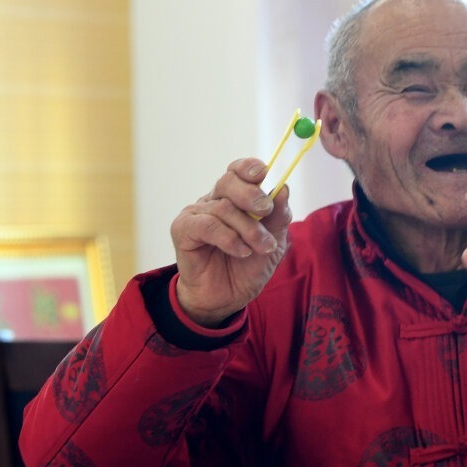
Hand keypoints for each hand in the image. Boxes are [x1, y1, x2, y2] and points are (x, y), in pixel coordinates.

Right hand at [169, 159, 292, 325]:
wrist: (227, 298)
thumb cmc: (248, 267)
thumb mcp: (273, 243)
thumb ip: (279, 217)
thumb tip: (283, 189)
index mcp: (236, 198)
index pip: (238, 172)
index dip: (249, 168)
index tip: (263, 173)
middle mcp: (215, 201)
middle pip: (229, 181)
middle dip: (251, 195)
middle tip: (265, 211)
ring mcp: (197, 213)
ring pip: (224, 208)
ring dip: (248, 229)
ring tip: (261, 248)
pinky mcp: (183, 229)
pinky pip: (207, 225)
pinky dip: (229, 238)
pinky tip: (241, 252)